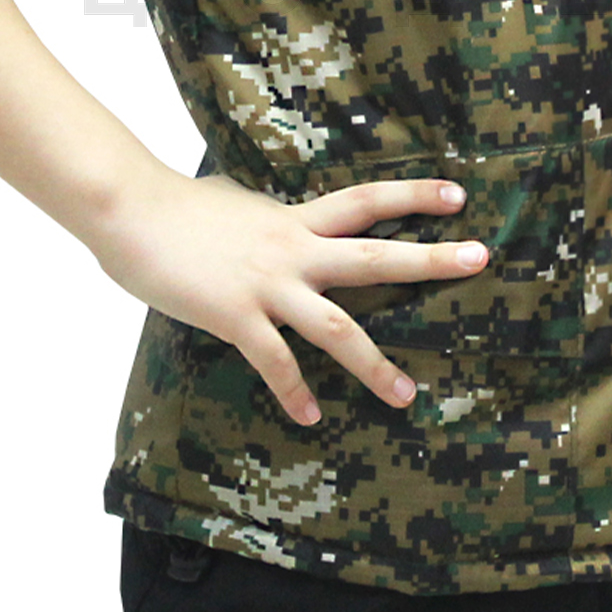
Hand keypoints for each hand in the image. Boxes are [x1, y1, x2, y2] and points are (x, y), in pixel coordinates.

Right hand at [90, 168, 487, 427]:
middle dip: (429, 259)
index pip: (365, 200)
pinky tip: (308, 417)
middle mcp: (292, 250)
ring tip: (406, 396)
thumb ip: (265, 220)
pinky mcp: (235, 315)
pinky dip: (293, 391)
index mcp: (294, 221)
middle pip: (374, 254)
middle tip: (480, 258)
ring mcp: (267, 284)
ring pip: (336, 325)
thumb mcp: (236, 204)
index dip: (412, 195)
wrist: (131, 210)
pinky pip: (274, 361)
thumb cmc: (176, 207)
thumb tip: (274, 223)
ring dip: (373, 363)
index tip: (458, 195)